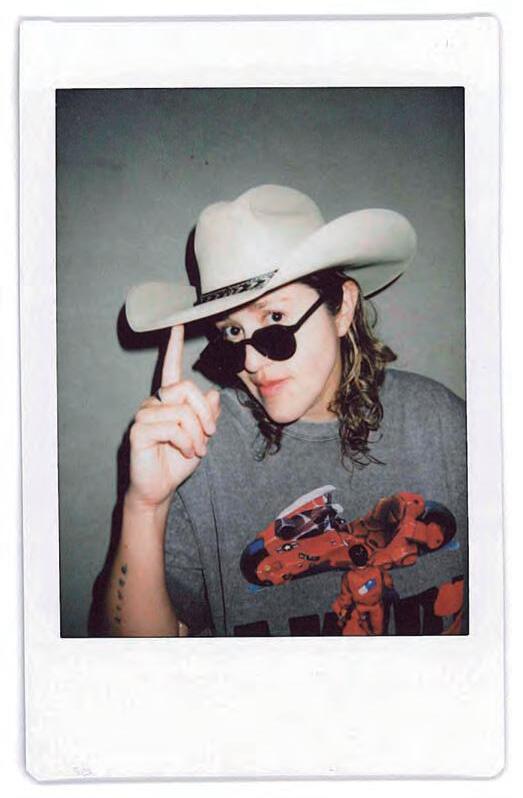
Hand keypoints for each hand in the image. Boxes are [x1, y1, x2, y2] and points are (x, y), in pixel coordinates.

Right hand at [127, 325, 220, 509]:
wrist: (160, 488)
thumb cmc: (177, 460)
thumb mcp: (201, 436)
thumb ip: (207, 415)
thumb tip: (214, 394)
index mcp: (168, 400)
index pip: (171, 368)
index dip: (173, 346)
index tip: (176, 323)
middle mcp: (154, 402)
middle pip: (186, 388)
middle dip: (204, 414)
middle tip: (209, 436)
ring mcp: (144, 415)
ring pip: (182, 412)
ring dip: (197, 435)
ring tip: (196, 450)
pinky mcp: (139, 431)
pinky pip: (173, 427)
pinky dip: (187, 442)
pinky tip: (186, 453)